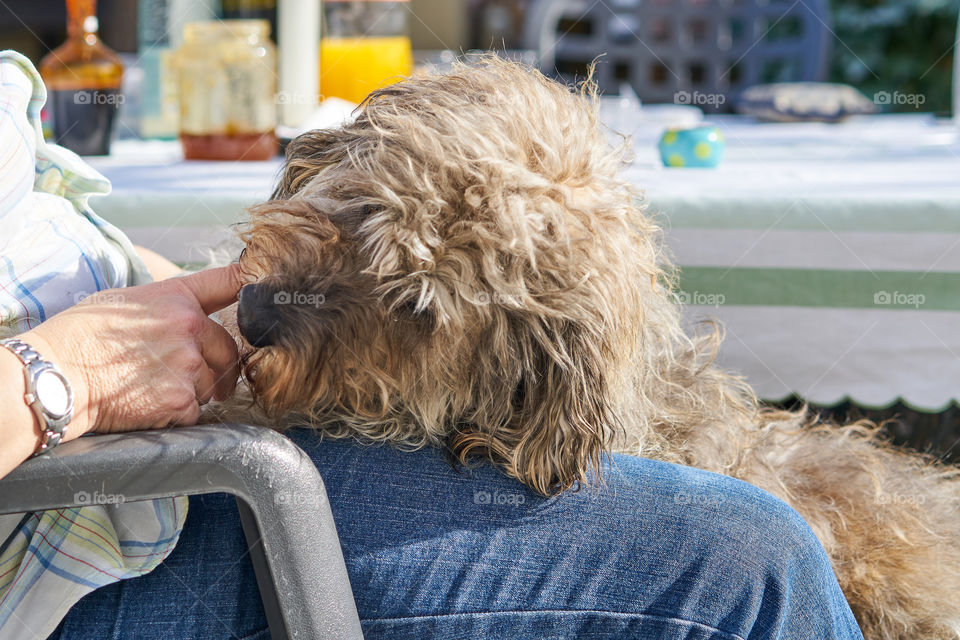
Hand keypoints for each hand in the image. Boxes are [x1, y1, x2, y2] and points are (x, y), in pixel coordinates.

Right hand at [24, 264, 243, 437]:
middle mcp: (188, 329)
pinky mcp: (180, 401)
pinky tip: (150, 404)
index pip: (227, 283)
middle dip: (216, 366)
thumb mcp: (126, 301)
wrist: (57, 373)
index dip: (250, 285)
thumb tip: (195, 315)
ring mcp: (187, 366)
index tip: (264, 287)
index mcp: (176, 299)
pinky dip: (178, 414)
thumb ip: (169, 306)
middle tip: (190, 374)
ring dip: (194, 391)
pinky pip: (195, 411)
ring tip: (155, 387)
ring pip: (213, 384)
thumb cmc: (82, 336)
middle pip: (229, 351)